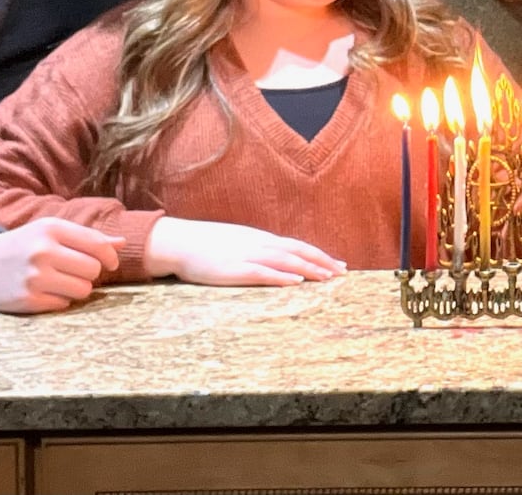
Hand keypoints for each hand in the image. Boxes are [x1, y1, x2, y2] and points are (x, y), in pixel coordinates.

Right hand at [0, 217, 124, 313]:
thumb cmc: (25, 244)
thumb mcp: (52, 231)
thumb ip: (88, 237)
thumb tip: (122, 243)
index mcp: (52, 229)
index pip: (98, 245)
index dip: (110, 257)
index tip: (109, 263)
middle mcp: (43, 251)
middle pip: (93, 270)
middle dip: (91, 273)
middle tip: (76, 270)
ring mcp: (34, 277)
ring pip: (83, 289)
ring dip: (78, 288)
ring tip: (62, 281)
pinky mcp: (28, 299)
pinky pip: (64, 304)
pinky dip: (61, 299)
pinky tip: (46, 290)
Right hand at [144, 217, 346, 286]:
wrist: (178, 241)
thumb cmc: (205, 244)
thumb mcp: (237, 242)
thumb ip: (256, 249)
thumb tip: (274, 258)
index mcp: (261, 239)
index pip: (298, 246)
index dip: (319, 254)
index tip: (338, 263)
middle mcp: (259, 244)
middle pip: (298, 251)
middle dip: (322, 261)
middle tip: (343, 272)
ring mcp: (247, 255)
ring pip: (286, 261)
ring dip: (309, 269)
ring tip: (328, 278)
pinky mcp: (234, 269)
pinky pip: (262, 272)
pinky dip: (281, 277)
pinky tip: (296, 282)